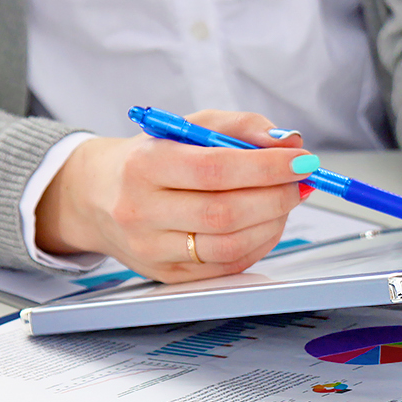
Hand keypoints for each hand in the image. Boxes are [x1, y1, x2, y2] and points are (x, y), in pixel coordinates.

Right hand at [36, 110, 313, 282]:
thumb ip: (241, 127)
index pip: (214, 169)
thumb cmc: (152, 158)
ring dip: (273, 222)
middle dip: (277, 196)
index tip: (301, 159)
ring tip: (287, 200)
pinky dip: (259, 243)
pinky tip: (267, 222)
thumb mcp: (189, 126)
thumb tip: (288, 141)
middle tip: (302, 181)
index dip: (266, 167)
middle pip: (224, 212)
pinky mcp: (167, 275)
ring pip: (229, 245)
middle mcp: (142, 211)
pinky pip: (227, 265)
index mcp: (145, 165)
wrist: (99, 196)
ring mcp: (152, 249)